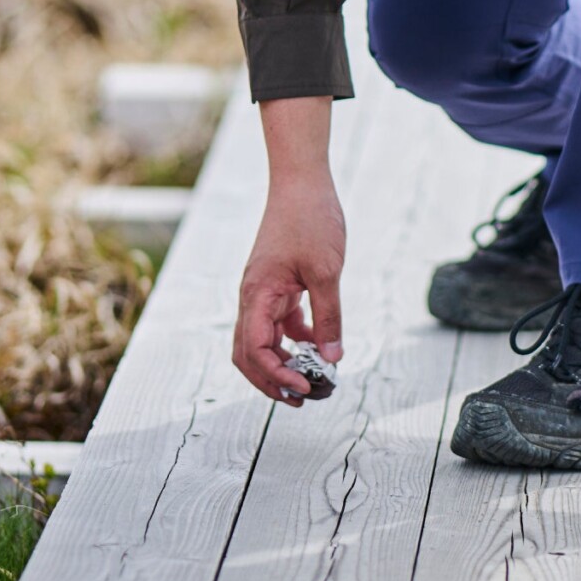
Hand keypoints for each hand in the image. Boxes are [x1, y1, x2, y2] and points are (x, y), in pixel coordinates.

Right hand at [233, 98, 344, 403]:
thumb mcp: (326, 271)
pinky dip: (291, 339)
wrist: (301, 182)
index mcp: (257, 295)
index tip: (305, 388)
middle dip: (271, 381)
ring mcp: (261, 291)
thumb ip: (328, 317)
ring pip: (261, 340)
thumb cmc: (311, 219)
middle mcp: (252, 297)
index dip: (276, 376)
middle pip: (249, 354)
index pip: (256, 350)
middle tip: (302, 398)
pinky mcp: (275, 284)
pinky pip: (276, 322)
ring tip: (309, 381)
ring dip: (280, 364)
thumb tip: (332, 358)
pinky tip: (315, 345)